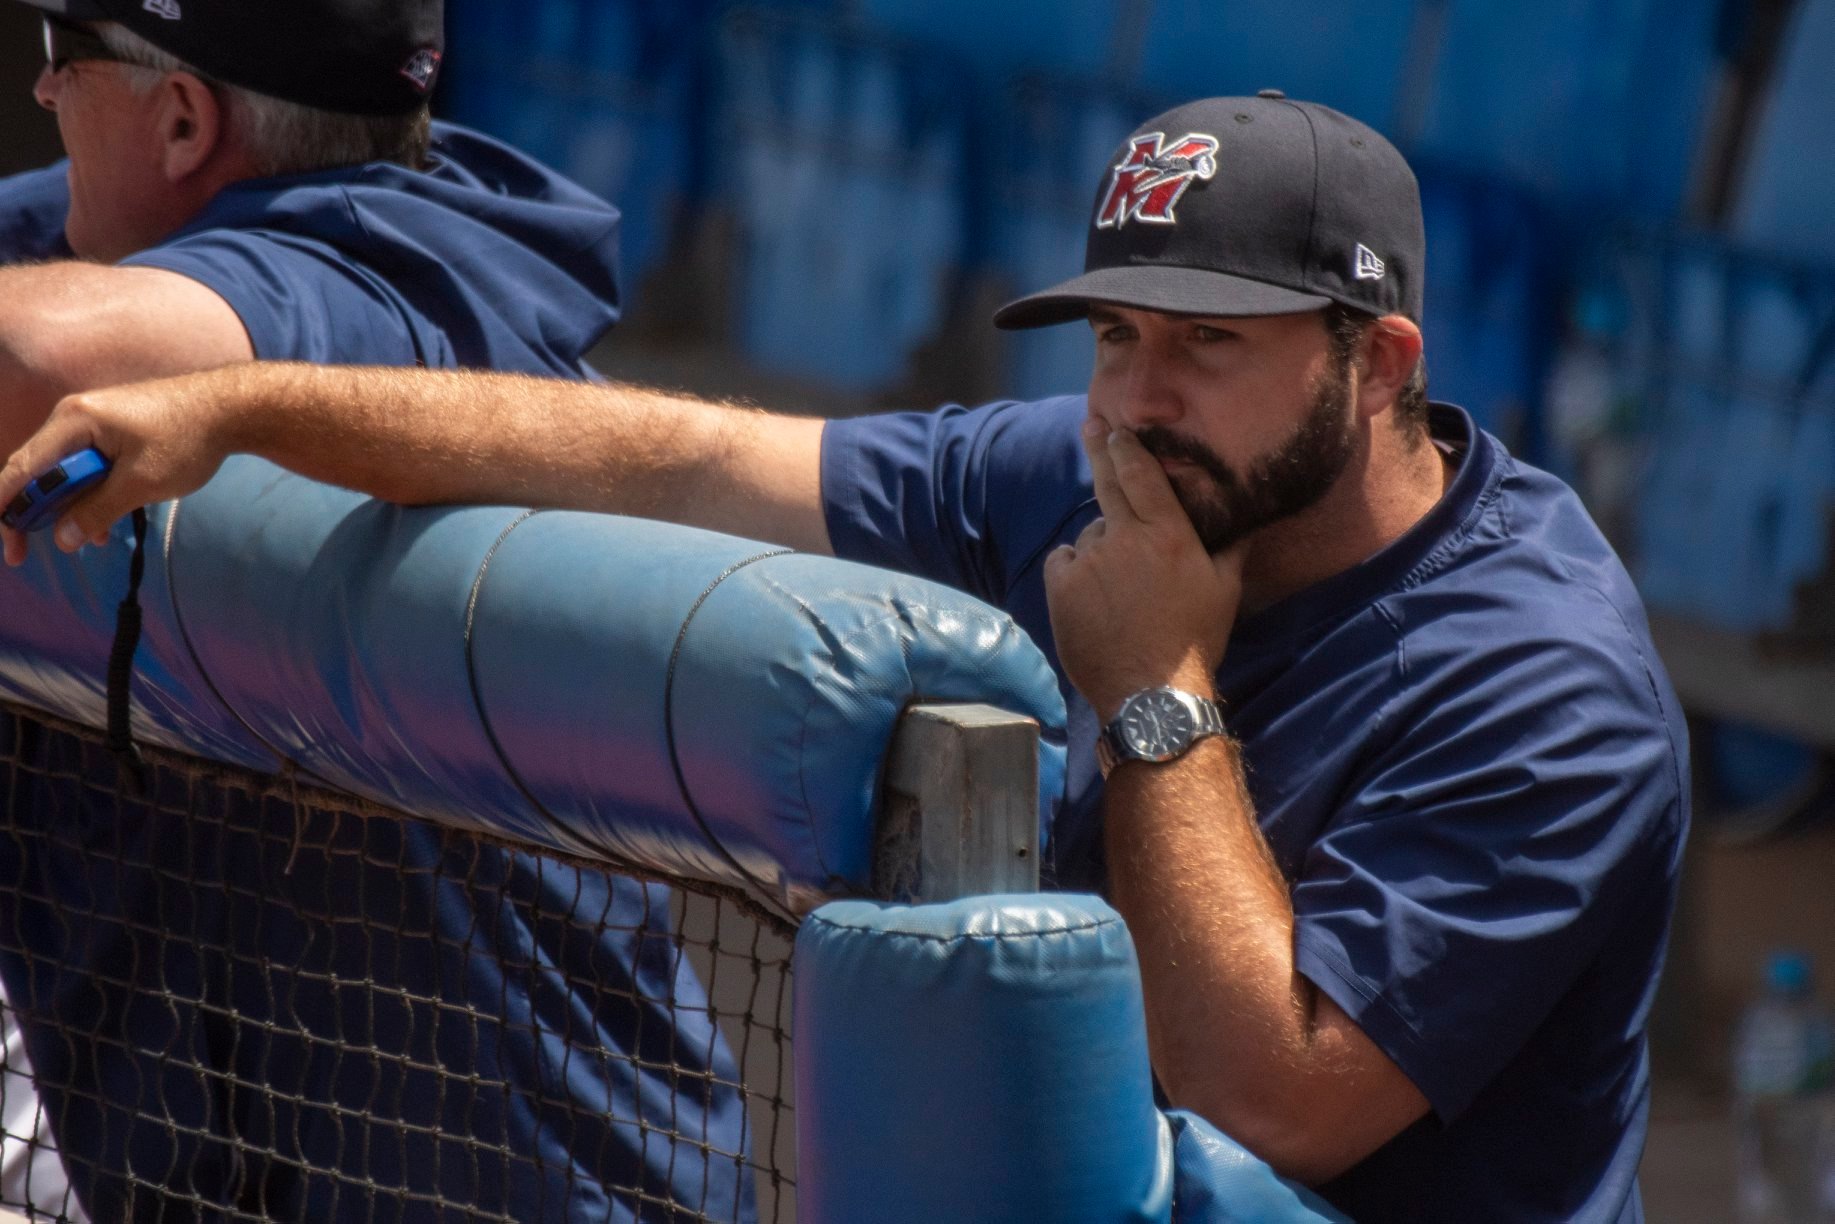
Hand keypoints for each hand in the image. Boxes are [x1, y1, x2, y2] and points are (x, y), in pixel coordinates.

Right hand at [0, 374, 234, 565]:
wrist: (230, 409)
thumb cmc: (188, 439)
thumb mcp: (142, 483)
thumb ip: (98, 511)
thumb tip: (62, 539)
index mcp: (74, 422)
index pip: (23, 467)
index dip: (5, 505)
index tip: (2, 538)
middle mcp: (74, 418)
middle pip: (37, 472)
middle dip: (34, 514)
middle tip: (24, 553)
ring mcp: (93, 423)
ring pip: (64, 474)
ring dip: (69, 509)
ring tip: (86, 542)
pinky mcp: (112, 433)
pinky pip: (88, 468)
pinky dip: (92, 497)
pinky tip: (105, 529)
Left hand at [1044, 420, 1245, 719]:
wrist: (1151, 693)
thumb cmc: (1195, 641)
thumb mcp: (1226, 590)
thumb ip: (1232, 548)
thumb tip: (1248, 519)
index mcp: (1168, 535)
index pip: (1142, 475)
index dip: (1126, 447)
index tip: (1116, 428)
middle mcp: (1125, 538)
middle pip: (1107, 484)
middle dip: (1100, 450)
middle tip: (1092, 426)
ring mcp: (1089, 560)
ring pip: (1090, 534)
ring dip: (1100, 547)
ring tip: (1118, 588)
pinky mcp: (1061, 586)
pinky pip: (1063, 560)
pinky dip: (1073, 569)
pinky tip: (1092, 595)